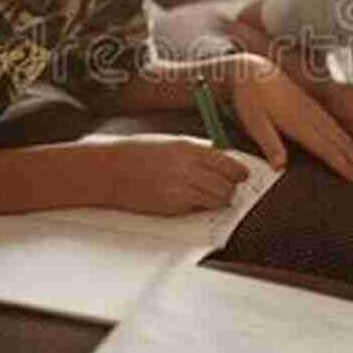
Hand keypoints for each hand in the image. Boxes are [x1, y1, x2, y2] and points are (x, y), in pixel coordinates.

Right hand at [101, 133, 250, 215]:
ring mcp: (180, 188)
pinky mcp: (172, 206)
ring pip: (218, 199)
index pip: (228, 163)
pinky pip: (199, 209)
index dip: (240, 172)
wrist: (110, 169)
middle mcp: (188, 168)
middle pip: (227, 183)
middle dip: (231, 188)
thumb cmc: (138, 153)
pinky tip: (192, 200)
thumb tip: (220, 160)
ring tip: (212, 196)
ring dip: (220, 199)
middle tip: (228, 188)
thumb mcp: (170, 143)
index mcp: (189, 148)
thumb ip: (196, 151)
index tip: (242, 175)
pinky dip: (201, 206)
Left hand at [225, 54, 352, 184]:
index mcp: (299, 122)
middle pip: (343, 144)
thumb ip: (269, 143)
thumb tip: (280, 167)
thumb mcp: (253, 121)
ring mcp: (315, 112)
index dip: (345, 166)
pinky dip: (350, 142)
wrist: (251, 71)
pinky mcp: (313, 109)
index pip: (327, 148)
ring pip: (343, 136)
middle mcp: (312, 117)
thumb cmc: (250, 97)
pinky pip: (337, 129)